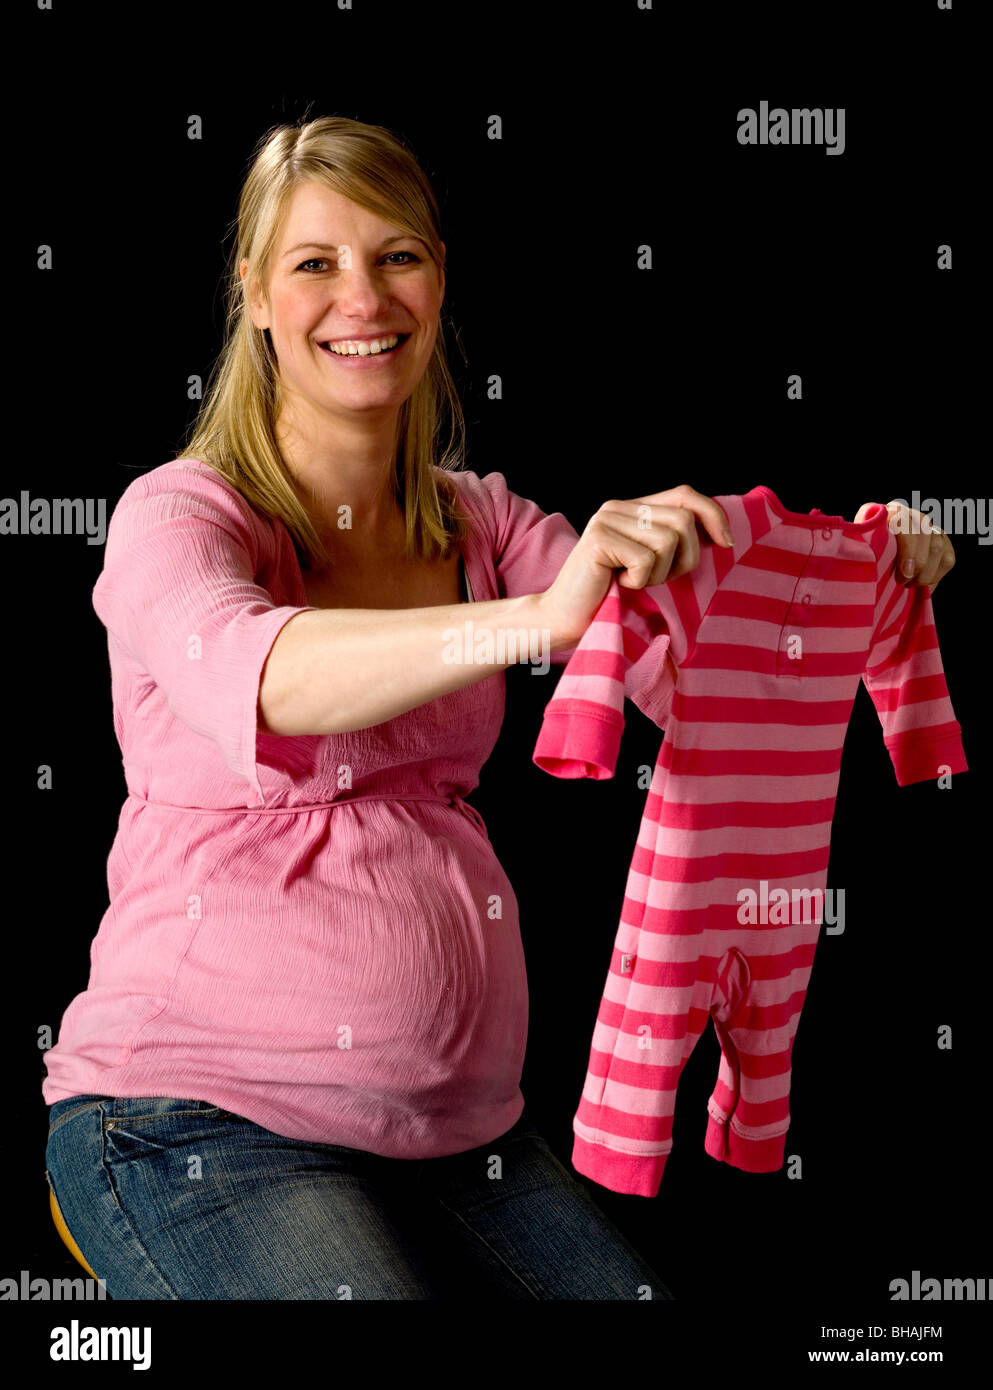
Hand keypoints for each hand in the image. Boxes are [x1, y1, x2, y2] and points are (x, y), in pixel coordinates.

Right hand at [538, 484, 732, 647]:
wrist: (563, 620)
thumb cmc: (611, 598)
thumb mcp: (650, 565)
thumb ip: (673, 542)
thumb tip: (722, 535)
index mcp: (632, 508)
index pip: (685, 494)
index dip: (713, 515)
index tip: (727, 543)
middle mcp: (618, 506)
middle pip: (683, 520)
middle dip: (684, 558)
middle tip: (657, 579)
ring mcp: (606, 520)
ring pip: (668, 540)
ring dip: (660, 573)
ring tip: (635, 581)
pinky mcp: (598, 539)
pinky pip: (646, 559)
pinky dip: (640, 581)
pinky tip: (620, 584)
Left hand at [854, 501, 955, 593]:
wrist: (877, 558)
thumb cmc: (866, 553)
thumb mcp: (859, 545)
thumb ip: (861, 543)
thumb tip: (861, 549)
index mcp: (891, 512)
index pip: (905, 521)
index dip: (908, 548)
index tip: (904, 572)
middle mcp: (913, 516)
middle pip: (926, 534)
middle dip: (918, 563)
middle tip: (904, 582)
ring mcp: (931, 528)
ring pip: (938, 547)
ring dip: (925, 572)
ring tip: (908, 585)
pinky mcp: (943, 543)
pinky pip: (947, 560)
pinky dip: (935, 576)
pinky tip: (921, 585)